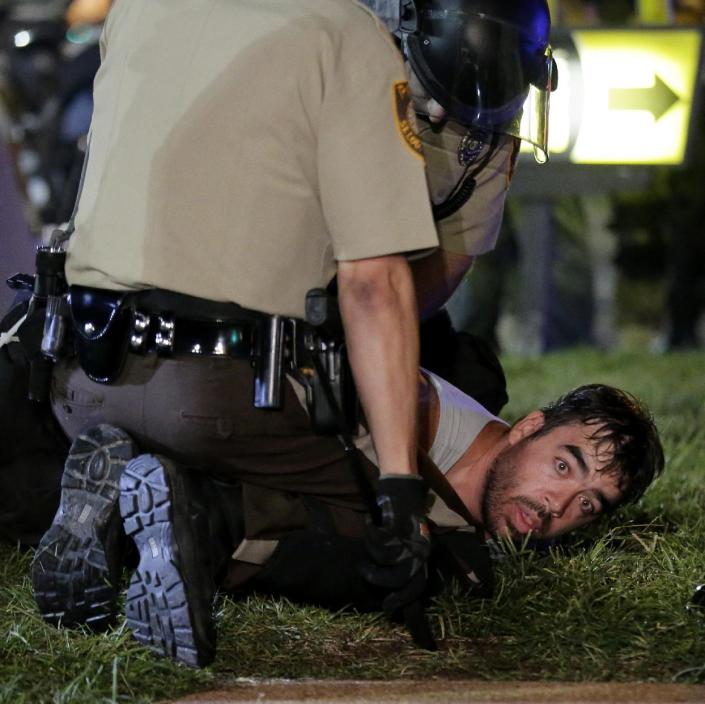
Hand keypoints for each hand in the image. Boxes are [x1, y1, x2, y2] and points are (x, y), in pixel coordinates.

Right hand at [360, 475, 430, 614]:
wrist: (403, 486)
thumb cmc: (402, 515)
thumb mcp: (406, 540)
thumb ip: (402, 559)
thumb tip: (391, 583)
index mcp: (423, 554)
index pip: (418, 584)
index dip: (403, 598)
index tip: (387, 607)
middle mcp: (420, 548)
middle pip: (401, 577)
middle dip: (380, 579)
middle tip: (364, 571)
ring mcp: (409, 536)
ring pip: (387, 559)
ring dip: (371, 555)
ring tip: (365, 546)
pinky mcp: (398, 524)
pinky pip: (379, 540)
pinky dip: (370, 533)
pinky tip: (368, 524)